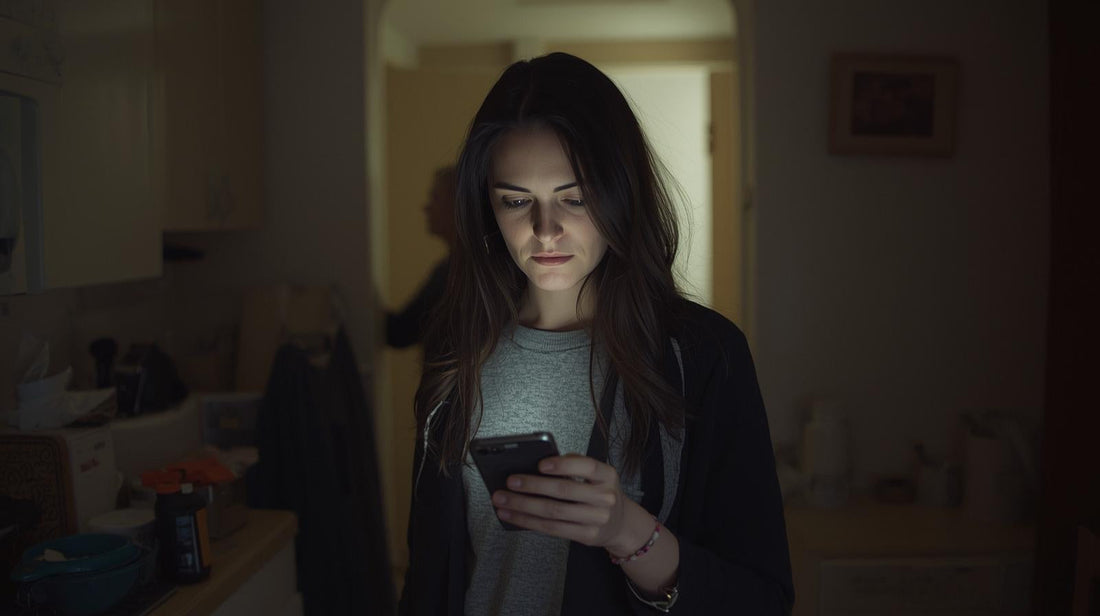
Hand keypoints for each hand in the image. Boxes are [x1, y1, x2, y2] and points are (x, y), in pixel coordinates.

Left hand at [491, 453, 650, 554]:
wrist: (620, 523)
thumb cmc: (599, 493)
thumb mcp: (596, 476)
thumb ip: (574, 467)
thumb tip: (535, 466)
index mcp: (607, 475)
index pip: (586, 466)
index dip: (563, 465)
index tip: (540, 464)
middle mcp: (605, 497)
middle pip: (564, 491)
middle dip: (532, 485)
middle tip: (510, 482)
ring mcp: (597, 519)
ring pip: (554, 512)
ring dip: (523, 506)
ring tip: (503, 500)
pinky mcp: (587, 536)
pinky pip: (552, 528)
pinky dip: (529, 521)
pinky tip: (513, 515)